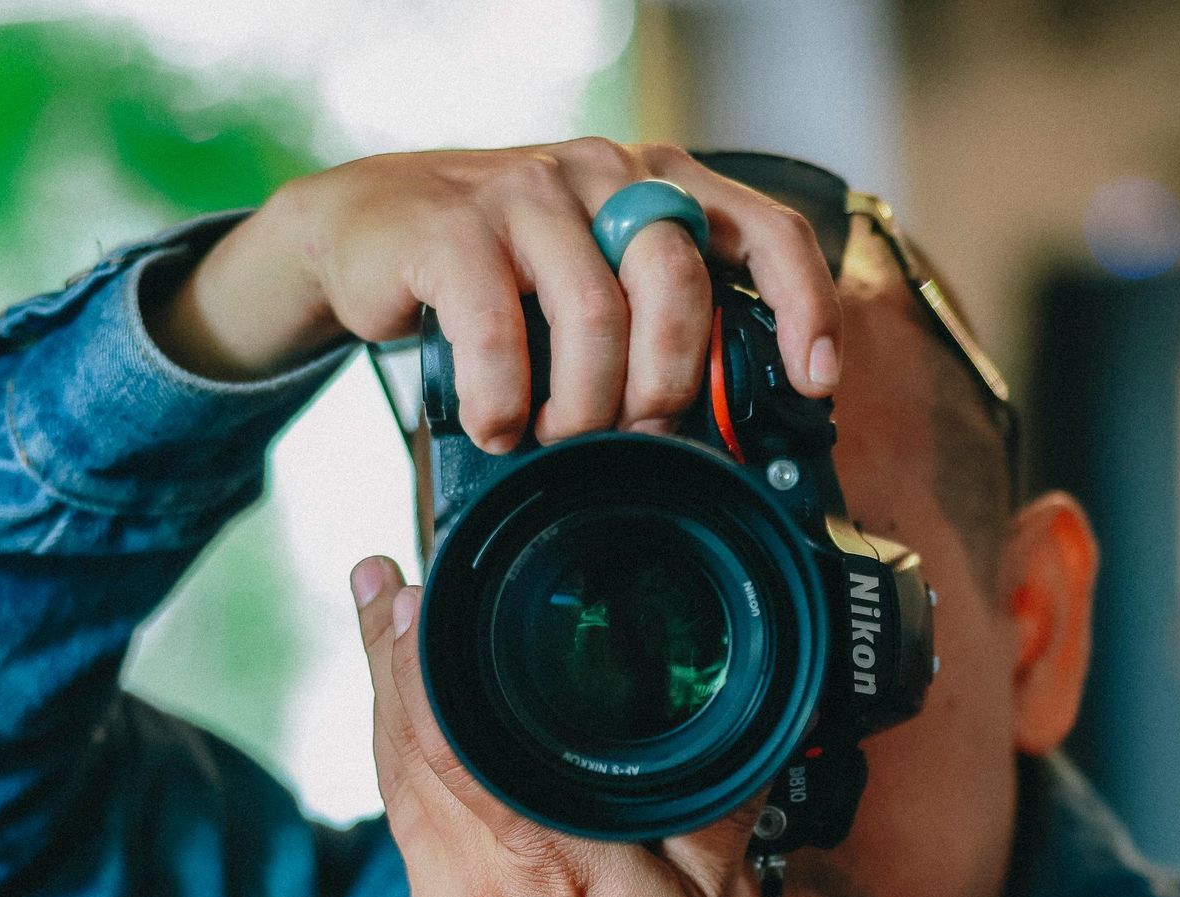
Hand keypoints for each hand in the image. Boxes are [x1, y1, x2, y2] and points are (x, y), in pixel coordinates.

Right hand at [144, 137, 841, 445]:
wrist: (363, 230)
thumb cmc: (502, 272)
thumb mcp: (595, 280)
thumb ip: (659, 324)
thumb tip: (727, 433)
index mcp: (660, 183)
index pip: (765, 229)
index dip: (805, 306)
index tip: (815, 381)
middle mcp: (603, 174)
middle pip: (678, 282)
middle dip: (668, 383)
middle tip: (640, 437)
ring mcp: (525, 192)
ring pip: (594, 315)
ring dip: (583, 407)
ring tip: (555, 440)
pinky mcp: (449, 228)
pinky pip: (499, 331)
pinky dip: (506, 400)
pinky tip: (499, 427)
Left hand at [349, 555, 764, 896]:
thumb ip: (711, 814)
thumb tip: (732, 741)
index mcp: (544, 862)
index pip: (451, 736)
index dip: (412, 656)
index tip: (398, 589)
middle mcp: (473, 894)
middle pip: (402, 755)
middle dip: (384, 662)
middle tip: (373, 587)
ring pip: (401, 806)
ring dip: (394, 725)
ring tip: (397, 661)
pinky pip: (416, 860)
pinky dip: (414, 796)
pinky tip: (432, 774)